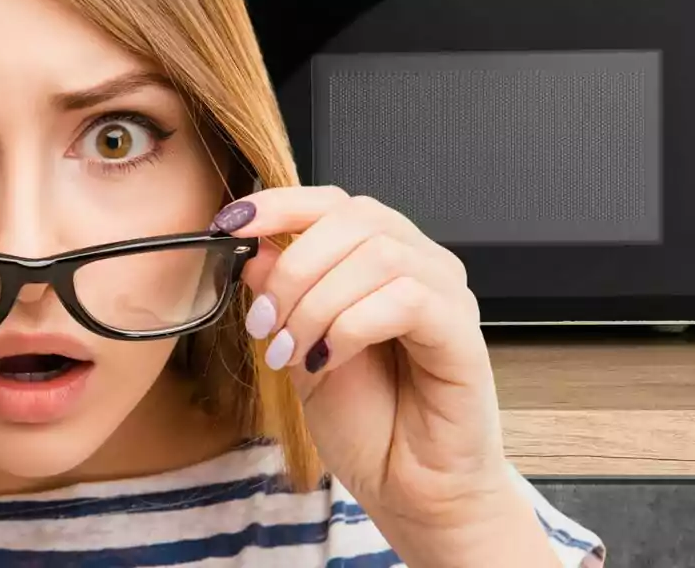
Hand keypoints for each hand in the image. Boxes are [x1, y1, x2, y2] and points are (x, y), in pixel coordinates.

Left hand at [211, 186, 554, 564]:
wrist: (410, 492)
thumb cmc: (368, 425)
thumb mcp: (300, 352)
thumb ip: (282, 300)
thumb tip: (253, 251)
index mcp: (381, 260)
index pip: (334, 203)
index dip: (279, 205)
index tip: (230, 226)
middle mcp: (421, 265)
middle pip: (356, 218)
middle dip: (294, 267)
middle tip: (264, 324)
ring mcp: (448, 296)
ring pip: (378, 254)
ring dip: (318, 303)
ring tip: (293, 352)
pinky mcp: (464, 333)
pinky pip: (407, 300)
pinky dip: (352, 326)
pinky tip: (330, 360)